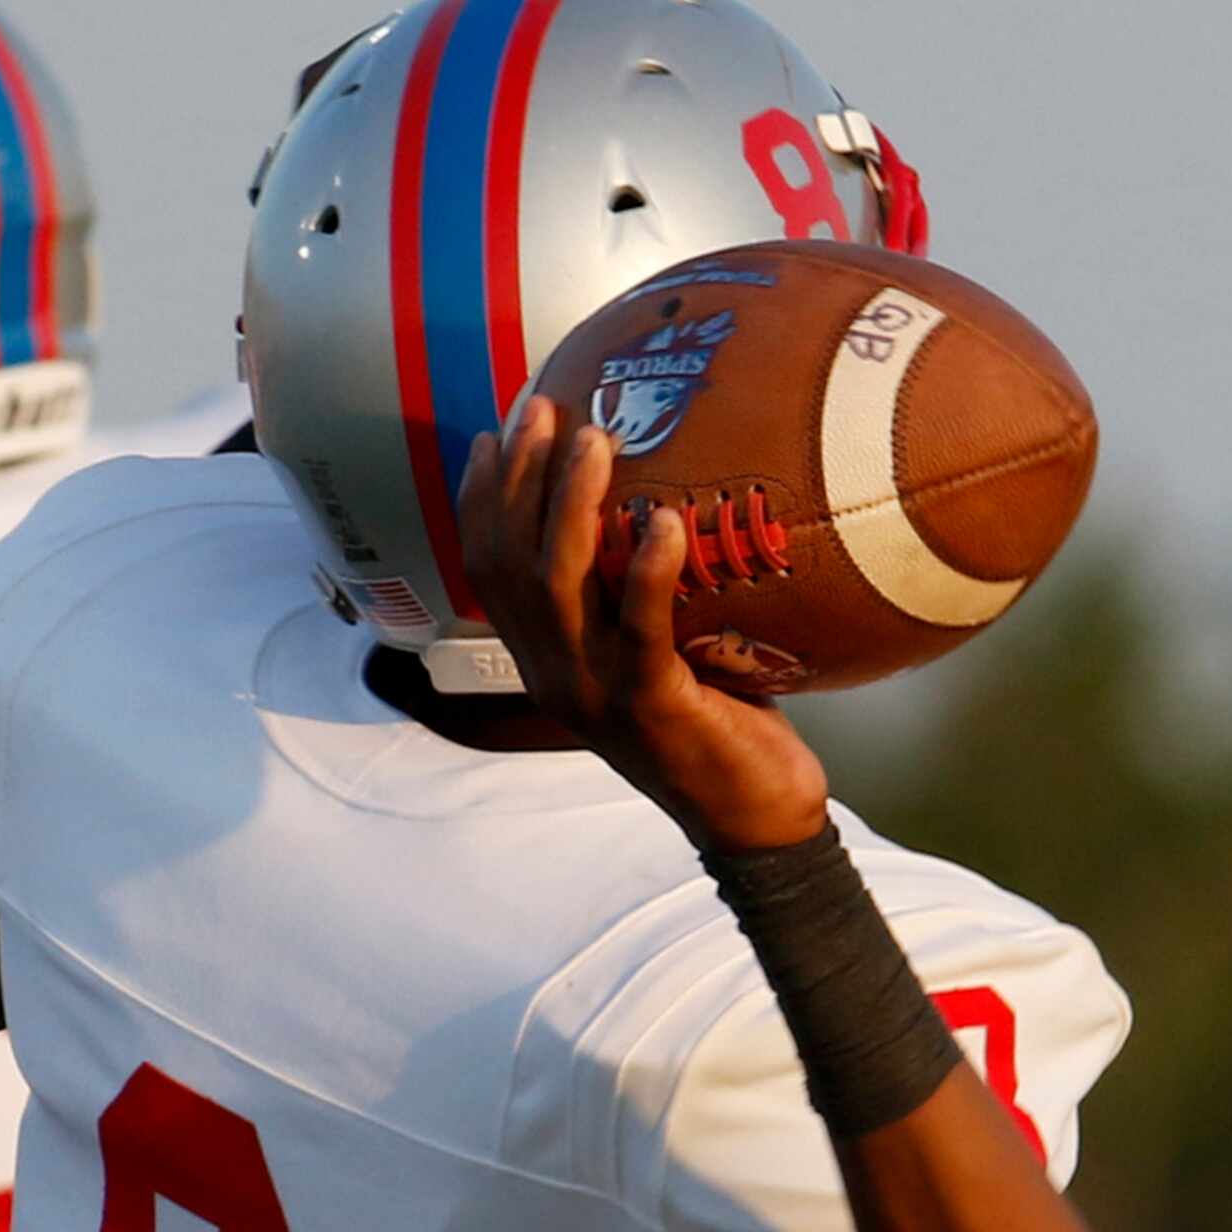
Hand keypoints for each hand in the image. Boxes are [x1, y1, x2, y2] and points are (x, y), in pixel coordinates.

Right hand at [457, 396, 828, 851]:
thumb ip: (638, 597)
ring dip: (569, 506)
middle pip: (510, 564)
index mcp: (546, 663)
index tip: (491, 433)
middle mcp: (555, 675)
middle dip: (517, 479)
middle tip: (541, 408)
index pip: (487, 573)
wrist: (751, 823)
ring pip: (559, 587)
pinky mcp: (652, 705)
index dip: (480, 500)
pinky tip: (664, 519)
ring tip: (597, 439)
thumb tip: (661, 503)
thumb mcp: (661, 655)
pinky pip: (640, 629)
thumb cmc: (718, 729)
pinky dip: (649, 571)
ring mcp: (597, 692)